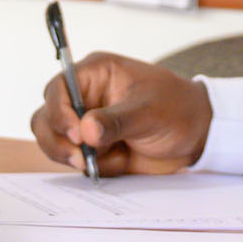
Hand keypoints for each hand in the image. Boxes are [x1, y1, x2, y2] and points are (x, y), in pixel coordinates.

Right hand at [29, 52, 213, 176]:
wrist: (197, 136)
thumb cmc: (177, 107)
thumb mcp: (149, 110)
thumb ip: (116, 120)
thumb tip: (85, 131)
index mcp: (95, 74)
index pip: (57, 88)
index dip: (59, 112)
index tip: (76, 133)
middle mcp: (84, 97)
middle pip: (46, 118)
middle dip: (58, 140)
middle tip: (81, 156)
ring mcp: (86, 124)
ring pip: (54, 141)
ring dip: (71, 156)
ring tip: (98, 161)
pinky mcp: (93, 147)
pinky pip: (75, 161)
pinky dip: (92, 167)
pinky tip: (118, 161)